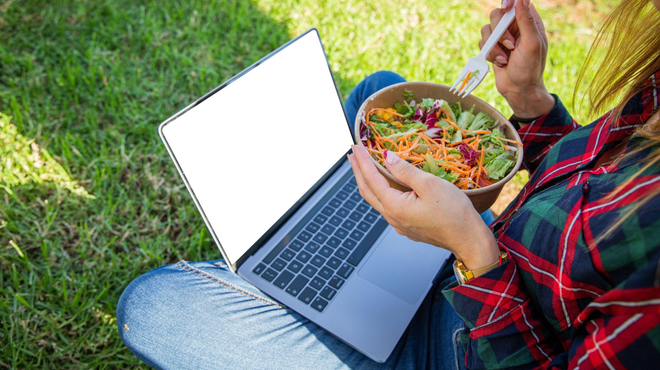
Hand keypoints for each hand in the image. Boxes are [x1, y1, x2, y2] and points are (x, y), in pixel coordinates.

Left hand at [347, 145, 499, 269]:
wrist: (469, 239)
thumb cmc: (454, 213)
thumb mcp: (430, 184)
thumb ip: (405, 171)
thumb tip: (386, 157)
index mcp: (395, 206)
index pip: (371, 179)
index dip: (362, 161)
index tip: (355, 146)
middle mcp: (392, 217)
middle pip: (367, 191)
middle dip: (358, 171)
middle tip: (352, 154)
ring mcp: (399, 224)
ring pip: (377, 200)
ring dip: (368, 182)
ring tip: (364, 167)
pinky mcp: (408, 226)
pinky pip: (388, 206)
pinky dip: (382, 191)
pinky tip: (386, 185)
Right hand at [481, 0, 554, 118]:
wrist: (518, 90)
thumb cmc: (529, 68)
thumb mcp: (531, 43)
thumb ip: (526, 20)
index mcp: (529, 22)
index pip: (517, 3)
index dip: (508, 2)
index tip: (505, 8)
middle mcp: (515, 27)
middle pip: (497, 14)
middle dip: (500, 32)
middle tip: (510, 45)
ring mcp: (503, 37)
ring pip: (487, 29)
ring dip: (494, 46)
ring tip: (504, 59)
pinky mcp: (493, 47)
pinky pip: (482, 42)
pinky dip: (489, 54)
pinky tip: (500, 63)